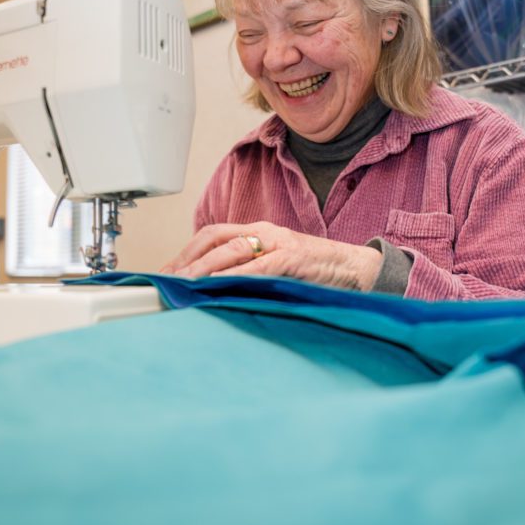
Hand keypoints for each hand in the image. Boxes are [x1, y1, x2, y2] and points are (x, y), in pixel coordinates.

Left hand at [160, 221, 382, 291]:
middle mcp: (265, 232)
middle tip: (166, 280)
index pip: (212, 235)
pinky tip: (217, 285)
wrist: (358, 269)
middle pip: (215, 238)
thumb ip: (250, 273)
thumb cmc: (318, 272)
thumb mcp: (277, 268)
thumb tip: (215, 292)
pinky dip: (235, 275)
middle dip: (186, 259)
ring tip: (183, 282)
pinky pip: (258, 265)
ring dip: (203, 267)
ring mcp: (279, 242)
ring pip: (232, 249)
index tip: (166, 272)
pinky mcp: (294, 258)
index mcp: (259, 232)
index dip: (185, 252)